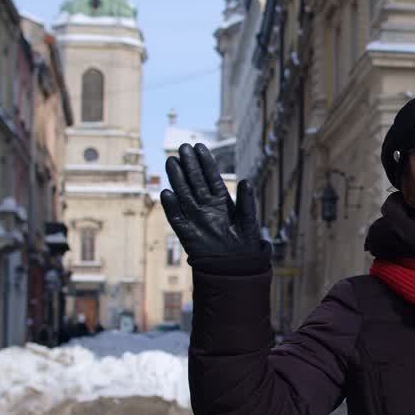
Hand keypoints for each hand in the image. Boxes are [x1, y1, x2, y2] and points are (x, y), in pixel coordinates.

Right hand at [160, 143, 261, 257]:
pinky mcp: (187, 234)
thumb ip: (247, 203)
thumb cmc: (245, 245)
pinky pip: (177, 219)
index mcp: (222, 202)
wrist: (235, 269)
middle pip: (196, 182)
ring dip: (178, 179)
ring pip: (184, 195)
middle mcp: (207, 208)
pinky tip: (166, 193)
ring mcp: (196, 219)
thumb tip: (247, 181)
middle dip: (190, 165)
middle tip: (183, 146)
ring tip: (172, 161)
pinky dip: (171, 207)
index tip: (198, 146)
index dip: (205, 162)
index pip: (212, 178)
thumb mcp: (249, 222)